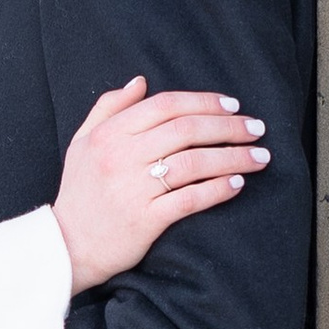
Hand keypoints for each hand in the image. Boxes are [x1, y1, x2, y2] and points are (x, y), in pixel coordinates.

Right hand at [52, 77, 267, 294]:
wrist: (68, 246)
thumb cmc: (80, 192)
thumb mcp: (82, 142)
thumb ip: (109, 107)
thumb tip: (141, 82)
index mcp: (109, 134)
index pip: (166, 105)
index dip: (204, 101)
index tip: (233, 105)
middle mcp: (121, 157)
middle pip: (186, 130)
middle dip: (229, 126)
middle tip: (257, 128)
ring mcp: (133, 189)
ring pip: (194, 163)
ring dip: (234, 157)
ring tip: (260, 156)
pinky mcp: (145, 220)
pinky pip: (190, 199)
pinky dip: (218, 189)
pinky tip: (238, 184)